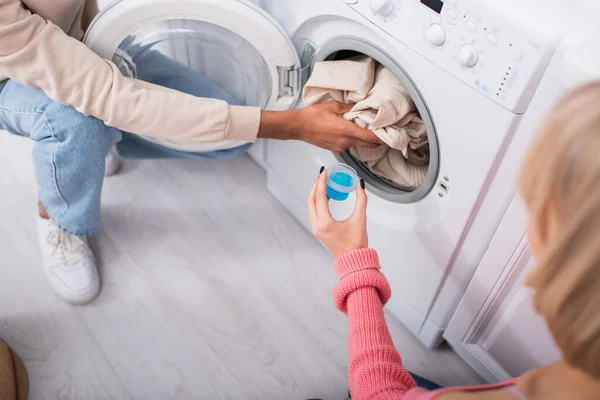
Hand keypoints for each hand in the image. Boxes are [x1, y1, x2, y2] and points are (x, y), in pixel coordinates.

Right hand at [258, 102, 381, 152]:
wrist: (298, 126)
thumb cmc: (312, 116)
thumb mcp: (333, 106)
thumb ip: (349, 108)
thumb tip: (359, 108)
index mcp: (347, 131)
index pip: (371, 137)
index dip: (382, 136)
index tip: (389, 133)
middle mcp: (346, 142)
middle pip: (368, 144)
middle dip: (377, 140)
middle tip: (383, 131)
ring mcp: (340, 147)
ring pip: (359, 145)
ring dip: (364, 139)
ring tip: (365, 129)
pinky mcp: (335, 149)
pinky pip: (349, 145)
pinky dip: (354, 140)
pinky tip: (350, 131)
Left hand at [307, 168, 368, 256]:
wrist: (354, 260)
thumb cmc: (357, 244)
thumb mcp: (360, 219)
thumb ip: (361, 200)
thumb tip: (360, 185)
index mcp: (325, 223)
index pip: (320, 197)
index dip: (321, 182)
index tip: (324, 172)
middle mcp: (317, 226)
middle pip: (311, 200)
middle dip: (316, 185)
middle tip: (323, 175)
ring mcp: (316, 229)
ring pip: (311, 206)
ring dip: (316, 193)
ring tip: (325, 182)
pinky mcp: (318, 230)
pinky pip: (314, 212)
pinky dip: (318, 201)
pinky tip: (327, 195)